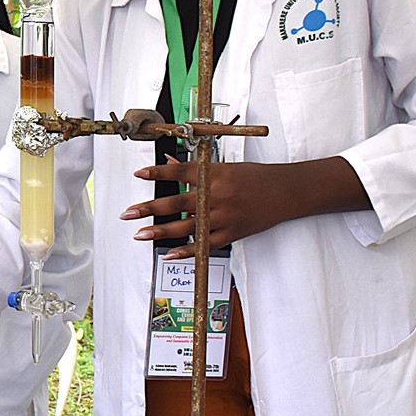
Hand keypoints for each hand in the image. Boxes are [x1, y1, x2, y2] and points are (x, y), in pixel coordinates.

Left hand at [123, 155, 368, 258]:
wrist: (287, 192)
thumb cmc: (256, 177)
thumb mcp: (226, 167)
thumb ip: (196, 169)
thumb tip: (168, 162)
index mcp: (216, 174)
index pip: (181, 172)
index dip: (158, 172)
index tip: (138, 174)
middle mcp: (218, 195)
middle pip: (178, 202)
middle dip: (150, 208)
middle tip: (127, 213)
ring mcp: (225, 216)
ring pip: (188, 226)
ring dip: (161, 231)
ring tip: (139, 233)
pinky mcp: (233, 233)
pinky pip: (206, 244)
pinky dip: (188, 250)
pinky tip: (169, 254)